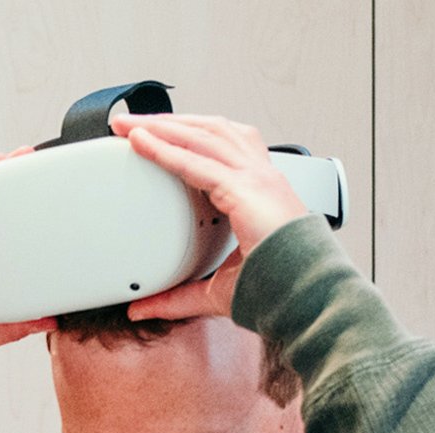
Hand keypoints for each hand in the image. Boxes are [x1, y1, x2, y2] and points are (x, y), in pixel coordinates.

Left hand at [112, 113, 310, 320]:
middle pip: (210, 130)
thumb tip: (140, 309)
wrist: (305, 297)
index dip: (187, 135)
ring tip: (129, 126)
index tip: (153, 133)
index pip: (220, 147)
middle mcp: (261, 176)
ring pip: (204, 136)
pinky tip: (143, 144)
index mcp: (259, 191)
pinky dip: (167, 150)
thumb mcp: (214, 291)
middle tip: (129, 123)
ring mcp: (257, 178)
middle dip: (168, 122)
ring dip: (163, 126)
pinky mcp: (247, 189)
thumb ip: (176, 297)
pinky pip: (198, 162)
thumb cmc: (277, 289)